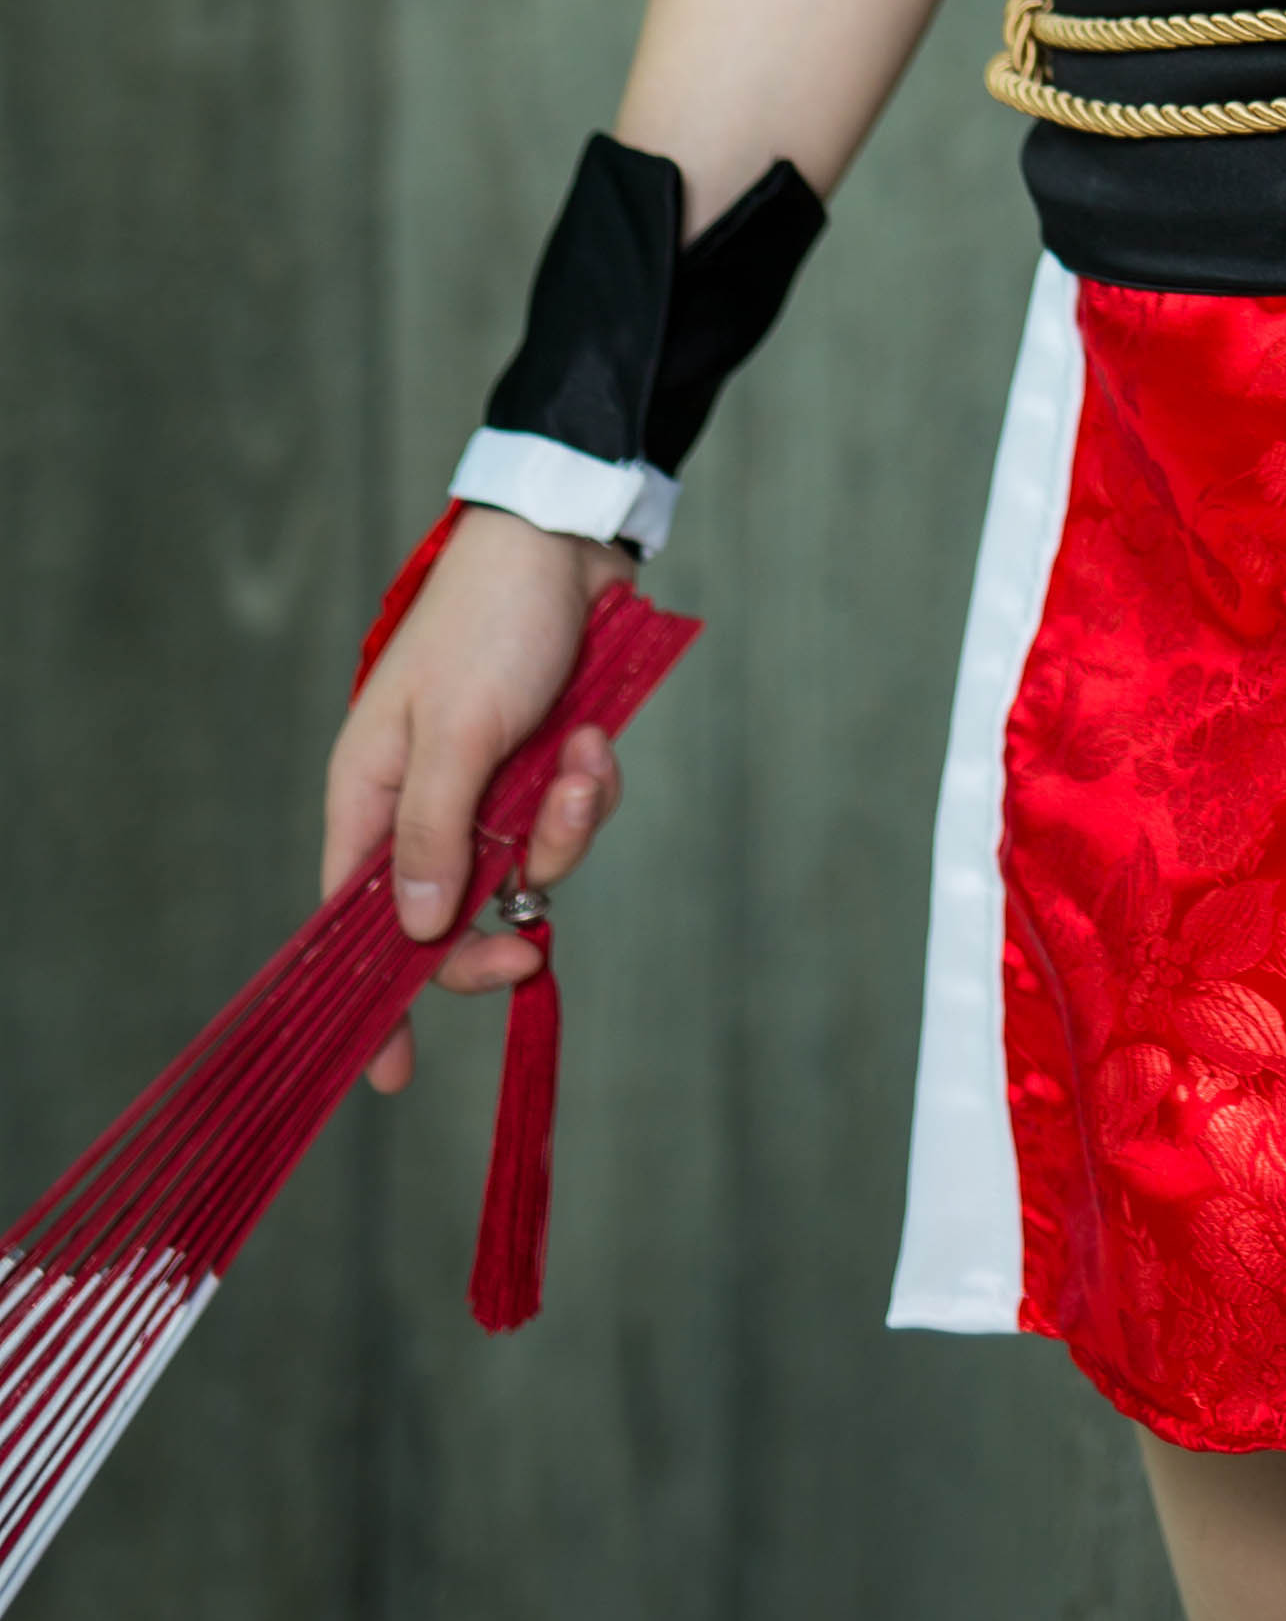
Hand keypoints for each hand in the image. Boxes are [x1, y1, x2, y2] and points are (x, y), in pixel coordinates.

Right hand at [321, 508, 631, 1094]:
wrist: (565, 544)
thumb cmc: (489, 625)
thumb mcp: (455, 731)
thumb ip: (434, 831)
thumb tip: (416, 932)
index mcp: (370, 796)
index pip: (353, 923)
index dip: (372, 997)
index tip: (391, 1076)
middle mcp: (423, 802)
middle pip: (453, 918)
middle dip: (502, 932)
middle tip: (535, 949)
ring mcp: (489, 788)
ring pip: (526, 870)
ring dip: (563, 831)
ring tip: (581, 762)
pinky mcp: (545, 767)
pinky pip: (571, 821)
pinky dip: (590, 791)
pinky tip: (597, 738)